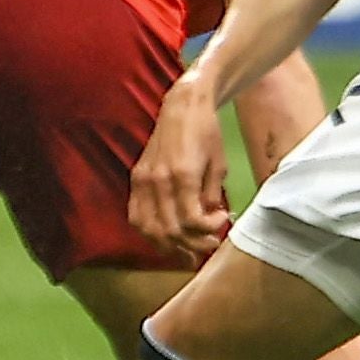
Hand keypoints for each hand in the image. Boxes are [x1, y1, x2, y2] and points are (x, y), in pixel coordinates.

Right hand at [129, 84, 232, 257]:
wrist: (182, 107)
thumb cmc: (206, 133)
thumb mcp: (219, 165)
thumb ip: (211, 196)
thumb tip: (207, 220)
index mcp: (182, 175)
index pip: (191, 220)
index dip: (209, 229)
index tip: (223, 219)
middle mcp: (158, 180)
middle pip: (170, 229)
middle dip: (192, 244)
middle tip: (208, 245)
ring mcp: (143, 180)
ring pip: (149, 229)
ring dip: (169, 246)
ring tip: (187, 252)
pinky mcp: (136, 179)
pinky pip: (136, 216)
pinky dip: (149, 233)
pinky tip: (164, 239)